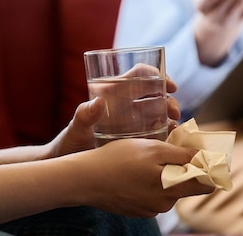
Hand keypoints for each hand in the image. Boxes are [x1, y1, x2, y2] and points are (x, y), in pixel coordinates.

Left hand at [48, 76, 179, 157]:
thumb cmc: (70, 143)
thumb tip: (98, 102)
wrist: (68, 167)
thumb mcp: (76, 129)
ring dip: (170, 117)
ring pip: (159, 114)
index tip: (170, 85)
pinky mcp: (137, 141)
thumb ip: (84, 116)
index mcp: (114, 95)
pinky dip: (167, 134)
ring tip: (174, 127)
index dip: (156, 75)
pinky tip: (172, 140)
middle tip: (174, 112)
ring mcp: (133, 124)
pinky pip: (157, 134)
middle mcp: (126, 107)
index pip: (139, 75)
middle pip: (155, 96)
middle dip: (168, 100)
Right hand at [77, 138, 213, 216]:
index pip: (206, 184)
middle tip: (174, 150)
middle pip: (187, 185)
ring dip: (167, 175)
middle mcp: (164, 203)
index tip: (206, 155)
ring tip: (148, 158)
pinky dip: (152, 182)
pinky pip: (153, 194)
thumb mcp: (153, 149)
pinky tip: (136, 171)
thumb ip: (182, 156)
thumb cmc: (118, 159)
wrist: (85, 179)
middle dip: (186, 168)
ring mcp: (150, 209)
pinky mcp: (137, 210)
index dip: (209, 168)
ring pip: (169, 189)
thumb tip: (204, 157)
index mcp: (172, 188)